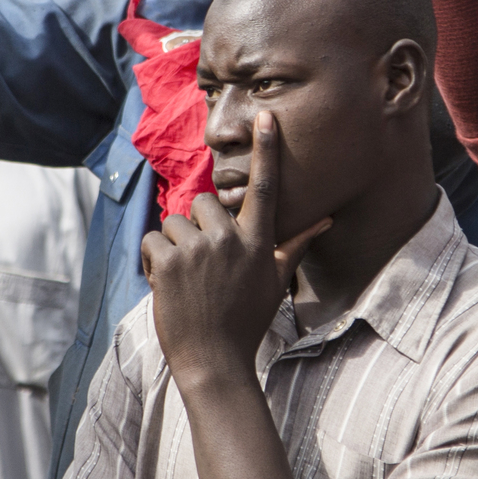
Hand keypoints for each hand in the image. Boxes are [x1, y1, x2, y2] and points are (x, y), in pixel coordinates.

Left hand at [140, 113, 330, 386]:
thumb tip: (325, 220)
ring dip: (174, 247)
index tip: (266, 117)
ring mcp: (198, 250)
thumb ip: (296, 244)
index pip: (265, 188)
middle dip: (198, 227)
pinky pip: (152, 240)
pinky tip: (166, 284)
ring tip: (186, 280)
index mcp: (258, 241)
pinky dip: (152, 261)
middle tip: (203, 263)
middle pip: (205, 202)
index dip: (266, 150)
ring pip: (175, 222)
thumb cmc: (247, 320)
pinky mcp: (169, 261)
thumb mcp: (276, 280)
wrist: (214, 361)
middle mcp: (230, 240)